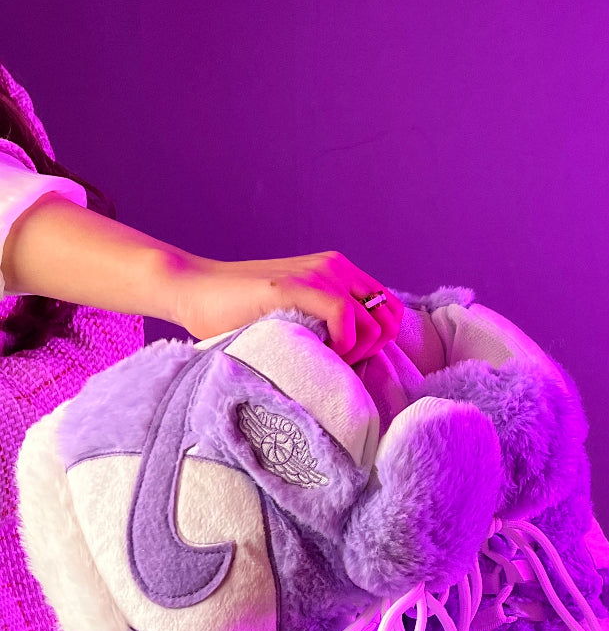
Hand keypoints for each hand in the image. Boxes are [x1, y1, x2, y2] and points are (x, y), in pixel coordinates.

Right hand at [174, 250, 403, 364]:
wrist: (196, 291)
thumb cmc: (242, 313)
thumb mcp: (299, 314)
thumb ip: (329, 323)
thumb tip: (362, 358)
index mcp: (339, 272)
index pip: (391, 311)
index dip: (378, 342)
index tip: (348, 359)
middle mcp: (335, 267)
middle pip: (389, 320)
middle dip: (371, 350)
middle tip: (336, 363)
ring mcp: (318, 273)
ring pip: (373, 323)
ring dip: (355, 353)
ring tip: (322, 359)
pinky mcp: (297, 285)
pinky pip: (345, 317)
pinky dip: (341, 344)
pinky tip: (318, 352)